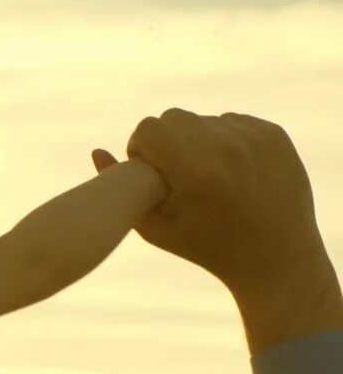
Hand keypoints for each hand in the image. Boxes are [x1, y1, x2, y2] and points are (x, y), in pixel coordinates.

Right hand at [92, 110, 339, 350]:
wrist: (275, 256)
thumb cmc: (205, 247)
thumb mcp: (155, 227)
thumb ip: (120, 189)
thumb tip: (96, 151)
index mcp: (196, 171)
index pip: (149, 128)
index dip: (141, 147)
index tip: (149, 170)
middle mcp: (228, 147)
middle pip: (174, 117)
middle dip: (167, 140)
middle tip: (175, 171)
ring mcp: (256, 138)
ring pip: (204, 119)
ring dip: (198, 140)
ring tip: (208, 175)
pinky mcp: (275, 134)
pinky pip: (233, 122)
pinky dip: (226, 141)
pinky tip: (233, 171)